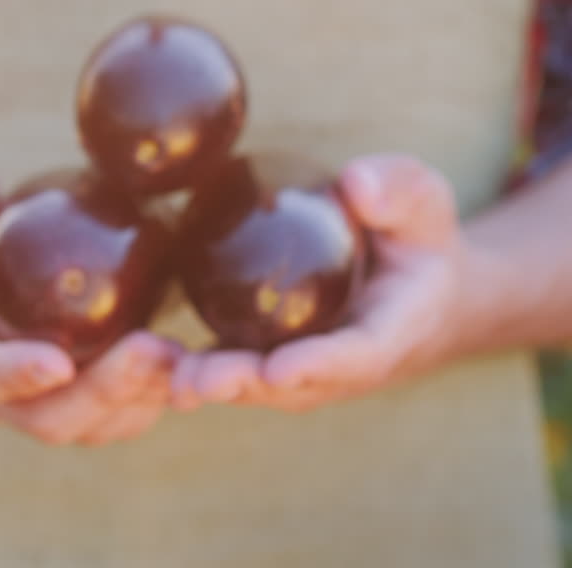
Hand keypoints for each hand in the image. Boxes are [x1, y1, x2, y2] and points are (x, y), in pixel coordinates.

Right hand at [0, 161, 180, 444]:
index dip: (13, 376)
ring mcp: (44, 399)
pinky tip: (193, 361)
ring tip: (182, 357)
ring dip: (140, 399)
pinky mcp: (86, 392)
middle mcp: (0, 390)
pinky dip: (157, 396)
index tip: (56, 362)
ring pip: (93, 425)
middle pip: (47, 417)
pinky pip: (123, 413)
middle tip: (152, 349)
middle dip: (102, 392)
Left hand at [171, 154, 474, 413]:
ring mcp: (308, 369)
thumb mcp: (424, 202)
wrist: (417, 284)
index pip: (357, 357)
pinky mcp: (274, 358)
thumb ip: (398, 190)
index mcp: (392, 331)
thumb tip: (354, 184)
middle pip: (294, 386)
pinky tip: (147, 364)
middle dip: (246, 386)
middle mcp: (346, 365)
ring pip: (258, 387)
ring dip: (214, 386)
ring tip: (170, 382)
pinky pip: (237, 368)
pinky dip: (196, 371)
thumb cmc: (419, 236)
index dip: (319, 366)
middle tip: (200, 382)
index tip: (279, 368)